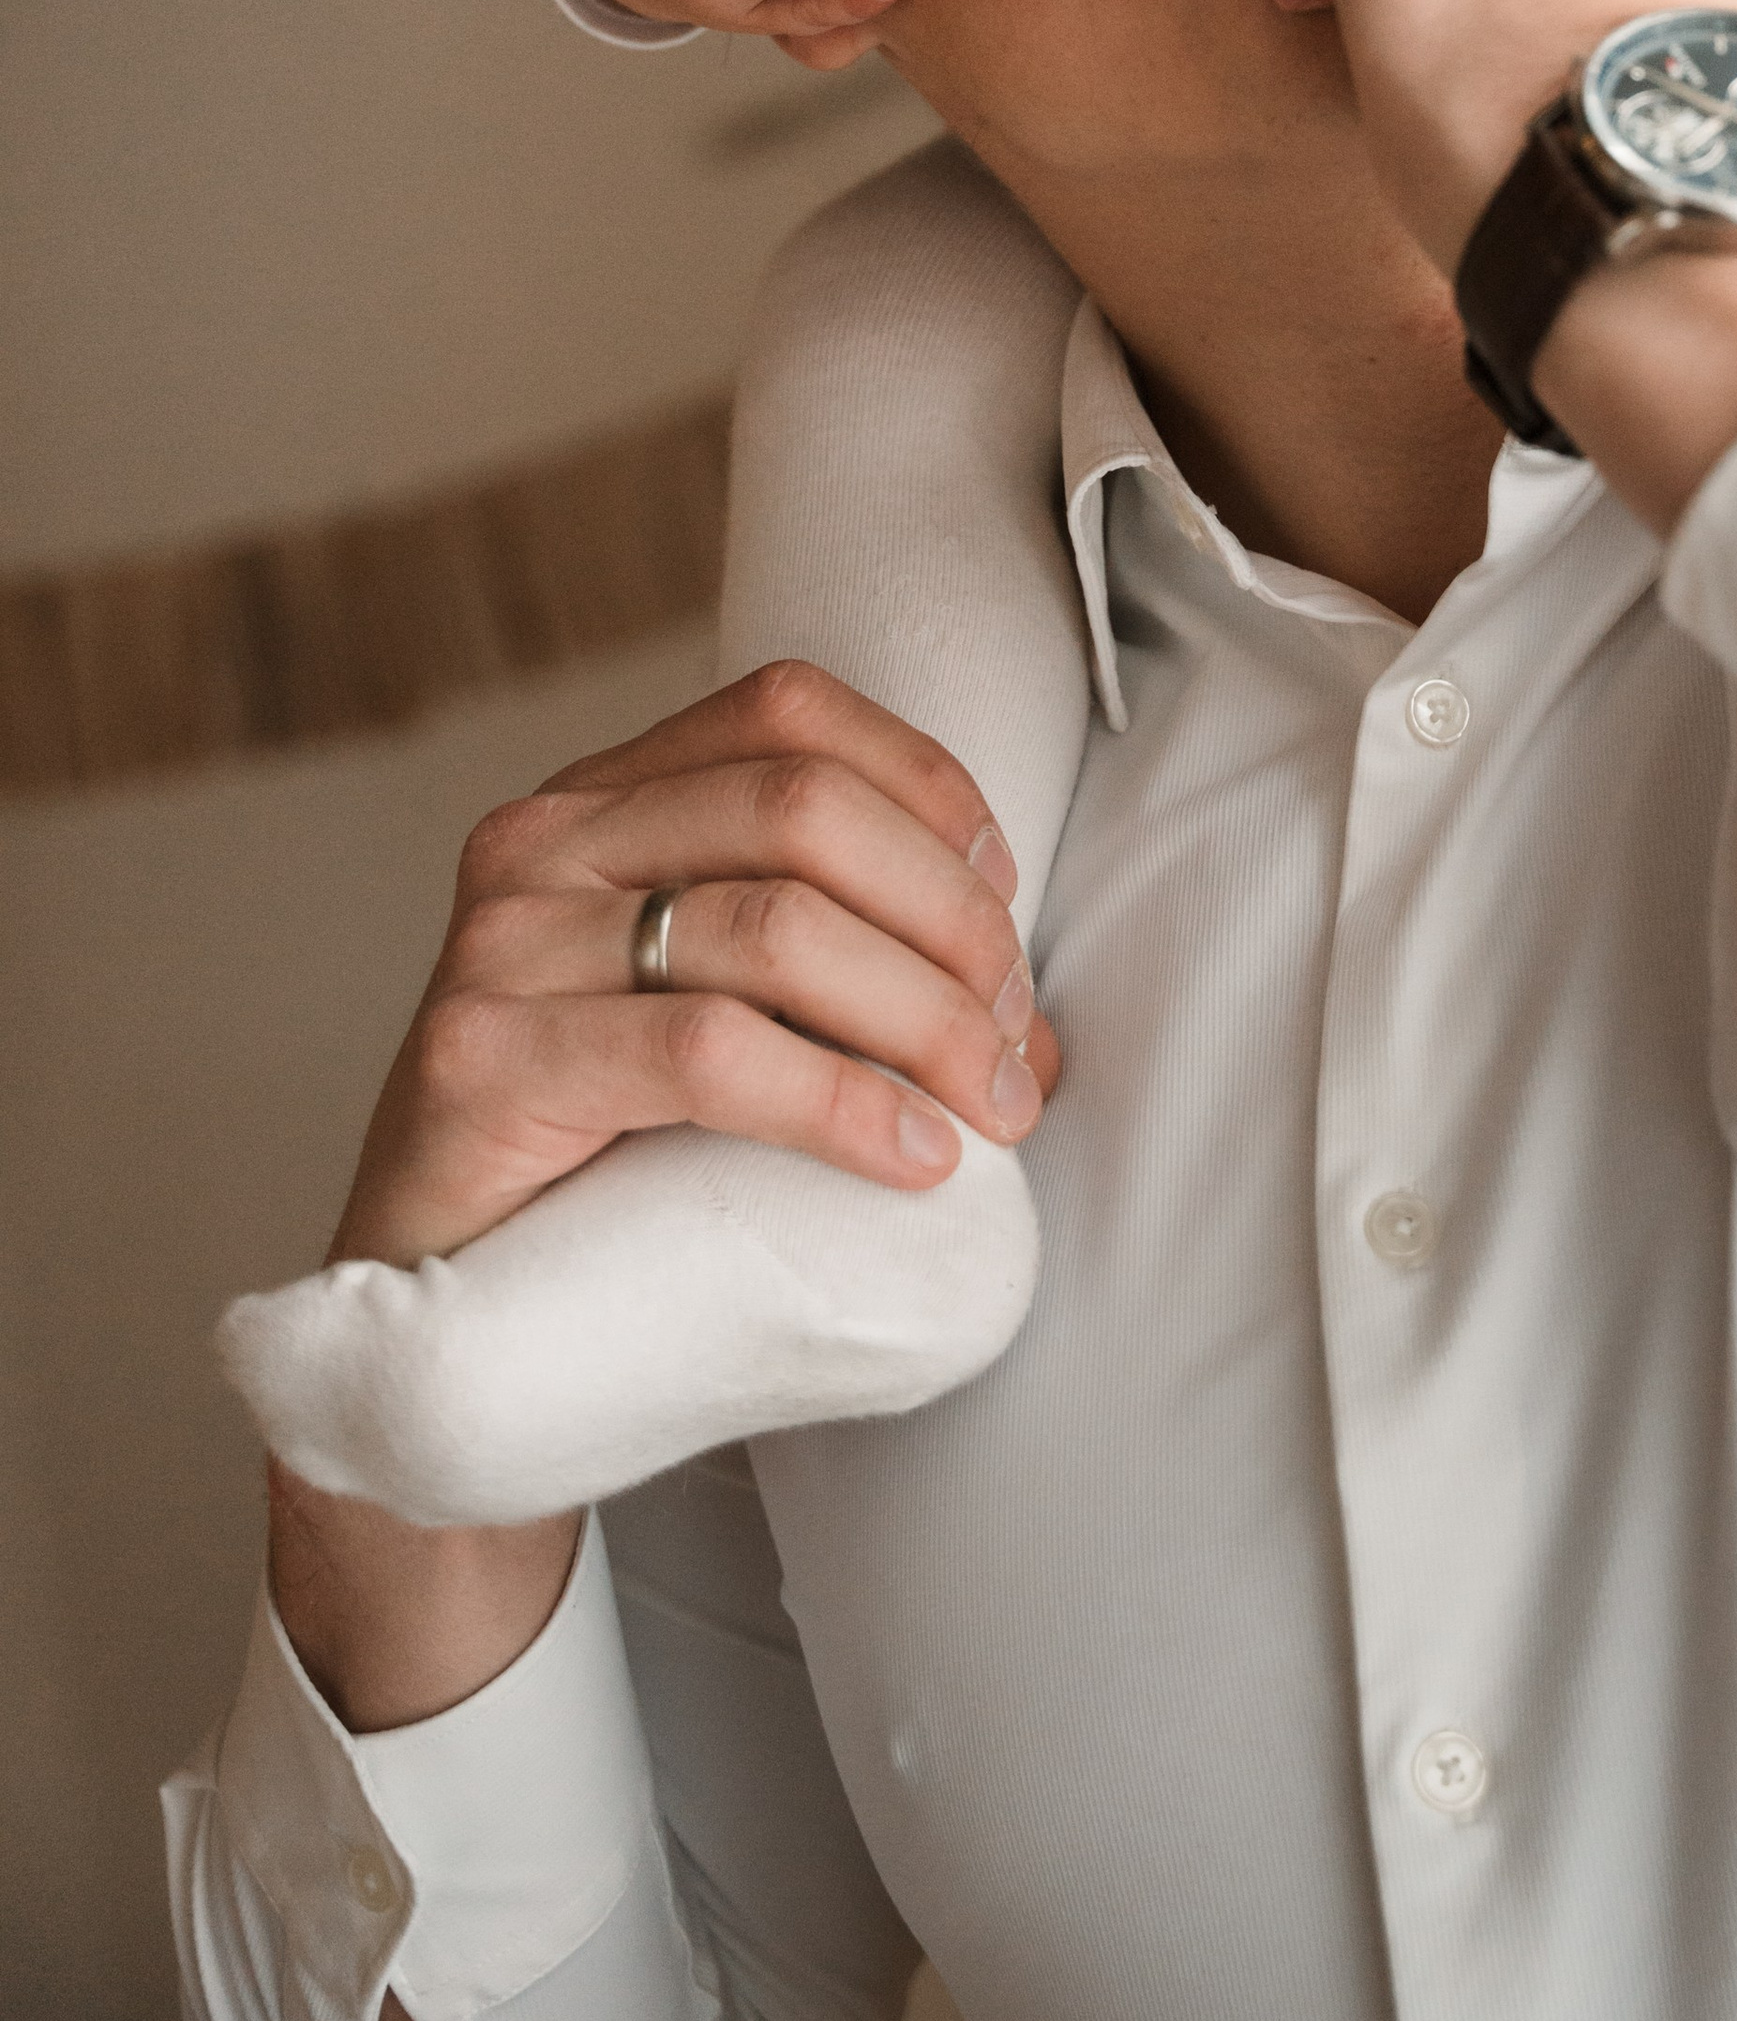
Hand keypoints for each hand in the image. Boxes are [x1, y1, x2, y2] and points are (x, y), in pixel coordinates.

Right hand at [332, 661, 1060, 1279]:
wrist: (432, 1307)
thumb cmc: (602, 1157)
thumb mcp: (717, 1011)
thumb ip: (831, 962)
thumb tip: (1021, 1013)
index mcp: (604, 797)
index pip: (790, 713)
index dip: (926, 789)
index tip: (1004, 901)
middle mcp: (543, 839)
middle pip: (803, 809)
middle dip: (949, 921)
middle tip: (1011, 1043)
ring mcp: (503, 942)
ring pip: (774, 927)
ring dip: (921, 1018)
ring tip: (990, 1106)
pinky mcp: (483, 1060)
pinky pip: (708, 1053)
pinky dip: (842, 1102)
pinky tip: (914, 1157)